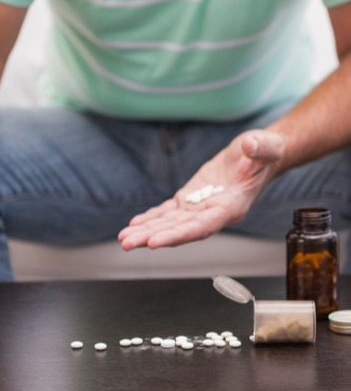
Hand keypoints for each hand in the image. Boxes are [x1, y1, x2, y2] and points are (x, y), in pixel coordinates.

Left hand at [118, 130, 284, 249]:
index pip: (201, 226)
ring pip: (169, 223)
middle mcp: (212, 213)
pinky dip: (151, 217)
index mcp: (230, 208)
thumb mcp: (266, 147)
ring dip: (146, 231)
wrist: (257, 155)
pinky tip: (135, 223)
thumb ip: (261, 149)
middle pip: (179, 230)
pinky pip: (168, 211)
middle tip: (127, 243)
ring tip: (124, 238)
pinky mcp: (190, 199)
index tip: (154, 242)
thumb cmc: (264, 153)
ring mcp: (199, 207)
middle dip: (152, 237)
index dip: (177, 235)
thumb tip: (250, 146)